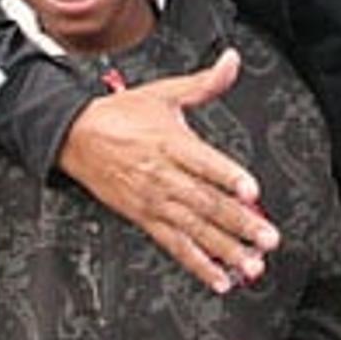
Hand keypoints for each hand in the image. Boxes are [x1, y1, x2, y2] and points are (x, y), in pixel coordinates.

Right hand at [55, 49, 278, 292]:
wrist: (74, 137)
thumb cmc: (121, 115)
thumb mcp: (164, 92)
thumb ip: (204, 83)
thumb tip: (231, 61)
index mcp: (171, 143)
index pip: (205, 163)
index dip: (229, 177)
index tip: (252, 191)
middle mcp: (164, 176)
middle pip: (205, 203)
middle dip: (239, 222)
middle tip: (266, 237)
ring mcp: (154, 201)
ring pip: (194, 229)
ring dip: (224, 249)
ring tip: (251, 264)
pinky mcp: (144, 218)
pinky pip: (174, 245)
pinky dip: (197, 264)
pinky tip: (218, 278)